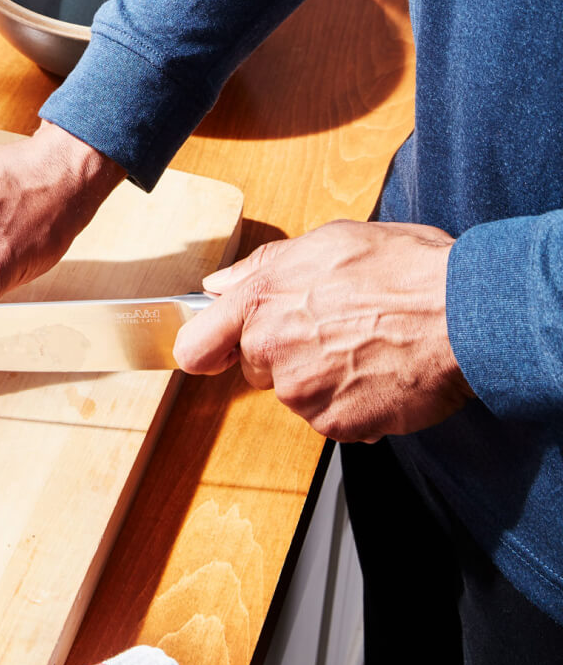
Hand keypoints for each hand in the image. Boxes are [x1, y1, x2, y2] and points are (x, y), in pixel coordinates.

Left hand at [173, 220, 473, 441]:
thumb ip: (262, 267)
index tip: (215, 350)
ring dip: (322, 378)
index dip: (206, 348)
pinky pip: (331, 418)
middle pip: (254, 368)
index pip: (195, 345)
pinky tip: (381, 374)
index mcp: (261, 302)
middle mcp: (272, 350)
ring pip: (295, 393)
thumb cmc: (406, 271)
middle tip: (332, 330)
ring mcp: (303, 392)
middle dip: (283, 354)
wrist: (469, 315)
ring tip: (367, 348)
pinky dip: (352, 403)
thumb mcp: (327, 242)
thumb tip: (220, 284)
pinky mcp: (336, 423)